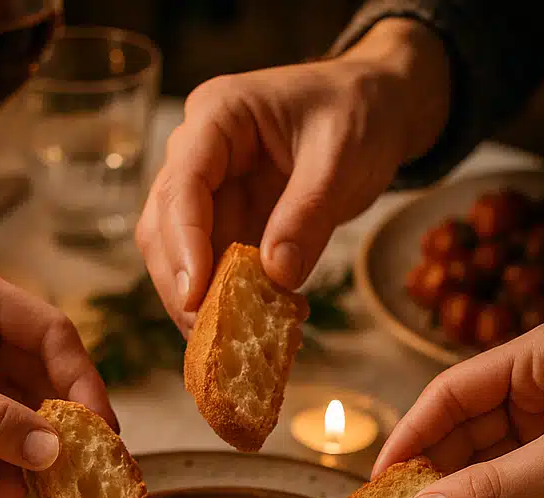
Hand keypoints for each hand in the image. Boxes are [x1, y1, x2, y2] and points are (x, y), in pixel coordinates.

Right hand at [136, 18, 449, 332]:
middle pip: (165, 226)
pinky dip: (230, 301)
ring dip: (202, 302)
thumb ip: (308, 215)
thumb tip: (278, 276)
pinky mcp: (228, 222)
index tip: (196, 297)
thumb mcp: (342, 157)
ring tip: (234, 342)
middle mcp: (198, 153)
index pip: (182, 186)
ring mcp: (210, 191)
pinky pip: (216, 268)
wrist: (377, 108)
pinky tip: (257, 327)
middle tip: (211, 337)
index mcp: (218, 116)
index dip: (184, 244)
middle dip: (183, 285)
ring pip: (180, 255)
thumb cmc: (359, 114)